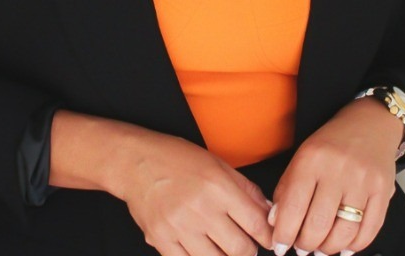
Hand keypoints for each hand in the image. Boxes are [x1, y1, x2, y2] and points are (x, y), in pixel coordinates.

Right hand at [118, 129, 273, 255]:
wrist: (135, 162)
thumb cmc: (176, 158)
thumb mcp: (217, 163)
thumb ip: (245, 188)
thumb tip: (268, 211)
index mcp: (218, 186)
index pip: (256, 224)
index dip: (268, 237)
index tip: (269, 239)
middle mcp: (201, 208)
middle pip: (240, 250)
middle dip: (249, 251)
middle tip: (246, 245)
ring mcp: (180, 227)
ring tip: (224, 248)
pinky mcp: (161, 240)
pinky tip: (202, 250)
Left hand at [269, 99, 402, 255]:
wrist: (370, 123)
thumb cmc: (332, 142)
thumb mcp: (302, 155)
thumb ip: (287, 188)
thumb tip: (276, 222)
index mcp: (311, 158)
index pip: (293, 206)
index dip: (284, 233)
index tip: (279, 245)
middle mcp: (337, 169)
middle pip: (318, 225)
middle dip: (305, 245)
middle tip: (301, 248)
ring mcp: (363, 181)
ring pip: (343, 233)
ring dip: (328, 249)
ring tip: (320, 248)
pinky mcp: (383, 191)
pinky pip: (368, 231)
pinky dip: (354, 246)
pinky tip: (344, 246)